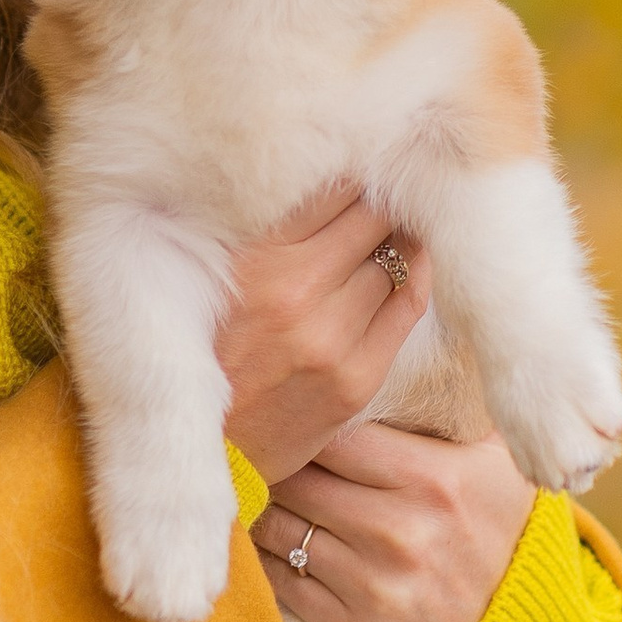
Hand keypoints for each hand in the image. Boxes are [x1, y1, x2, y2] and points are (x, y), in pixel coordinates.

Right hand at [218, 188, 429, 484]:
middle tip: (384, 190)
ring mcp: (330, 339)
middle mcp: (291, 294)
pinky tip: (412, 262)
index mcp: (248, 263)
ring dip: (396, 237)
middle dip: (379, 198)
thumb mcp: (208, 281)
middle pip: (368, 214)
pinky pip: (409, 303)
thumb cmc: (205, 356)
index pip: (326, 189)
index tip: (357, 167)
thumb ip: (258, 234)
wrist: (209, 455)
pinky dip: (416, 275)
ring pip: (393, 256)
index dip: (349, 172)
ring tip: (392, 227)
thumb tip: (325, 180)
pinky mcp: (358, 378)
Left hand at [253, 426, 533, 621]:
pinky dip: (271, 562)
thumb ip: (451, 404)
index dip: (310, 425)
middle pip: (299, 480)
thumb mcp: (492, 458)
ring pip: (281, 530)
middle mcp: (404, 533)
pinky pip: (284, 584)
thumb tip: (399, 343)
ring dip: (269, 512)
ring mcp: (379, 588)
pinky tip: (279, 545)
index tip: (298, 422)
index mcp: (435, 479)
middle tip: (269, 457)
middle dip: (281, 466)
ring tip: (269, 498)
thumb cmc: (493, 523)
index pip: (334, 434)